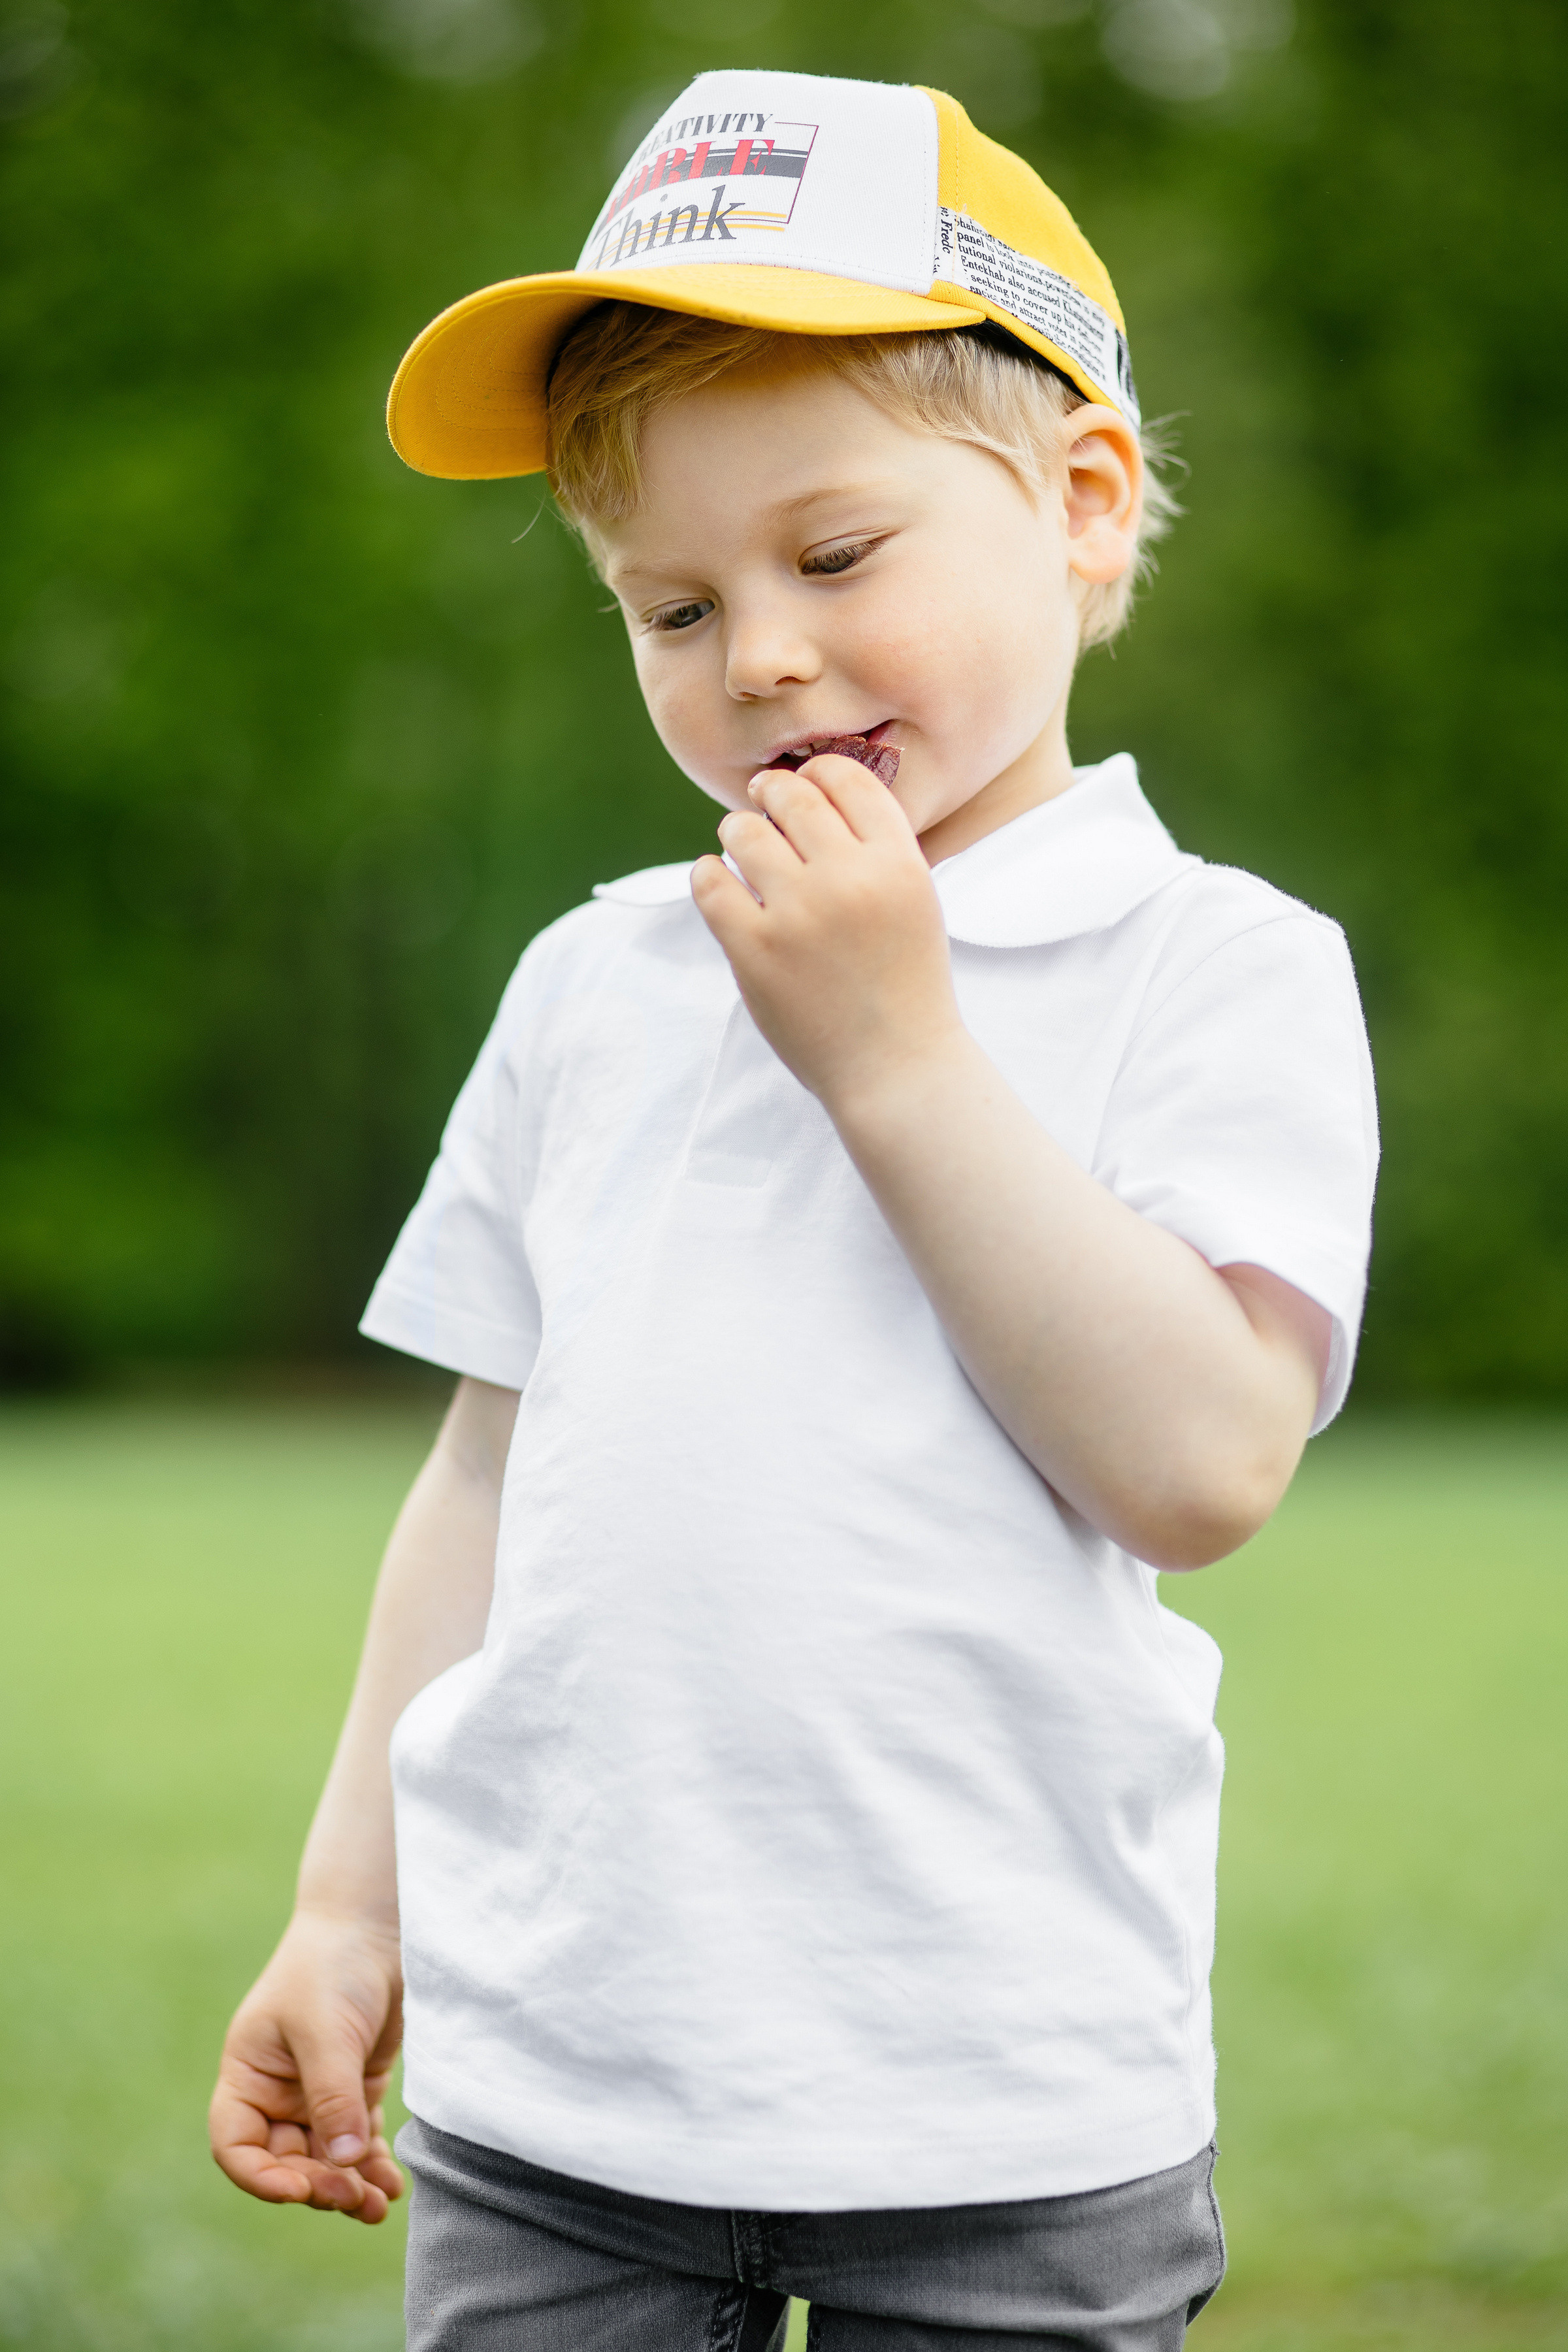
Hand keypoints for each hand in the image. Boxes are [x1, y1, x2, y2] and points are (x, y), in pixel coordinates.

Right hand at [209, 1909, 405, 2222]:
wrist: (377, 1925)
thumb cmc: (334, 1965)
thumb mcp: (325, 2028)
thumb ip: (331, 2094)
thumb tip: (345, 2162)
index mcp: (248, 2075)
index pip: (237, 2145)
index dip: (261, 2177)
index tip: (300, 2189)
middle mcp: (276, 2092)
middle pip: (285, 2161)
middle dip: (317, 2185)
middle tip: (354, 2197)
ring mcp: (316, 2093)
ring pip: (324, 2159)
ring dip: (348, 2186)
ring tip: (379, 2205)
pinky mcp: (355, 2089)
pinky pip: (357, 2141)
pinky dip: (371, 2165)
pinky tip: (391, 2184)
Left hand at [691, 754, 962, 1108]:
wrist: (895, 1066)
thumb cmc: (904, 983)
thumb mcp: (915, 900)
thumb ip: (875, 848)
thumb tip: (812, 792)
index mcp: (898, 863)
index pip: (847, 779)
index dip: (819, 772)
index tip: (803, 784)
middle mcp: (849, 879)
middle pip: (792, 796)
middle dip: (771, 792)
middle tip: (762, 800)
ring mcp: (798, 915)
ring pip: (745, 833)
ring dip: (739, 832)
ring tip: (742, 844)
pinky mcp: (755, 950)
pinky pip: (710, 883)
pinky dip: (709, 873)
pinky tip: (719, 880)